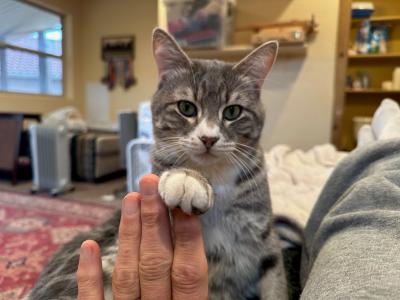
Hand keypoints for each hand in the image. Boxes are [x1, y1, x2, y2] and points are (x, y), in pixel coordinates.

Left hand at [76, 174, 207, 299]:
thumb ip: (191, 282)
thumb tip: (192, 234)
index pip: (188, 270)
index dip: (187, 235)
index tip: (184, 201)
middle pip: (155, 262)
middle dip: (154, 219)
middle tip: (151, 182)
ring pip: (127, 272)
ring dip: (130, 233)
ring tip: (131, 197)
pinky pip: (93, 299)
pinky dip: (90, 272)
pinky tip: (89, 245)